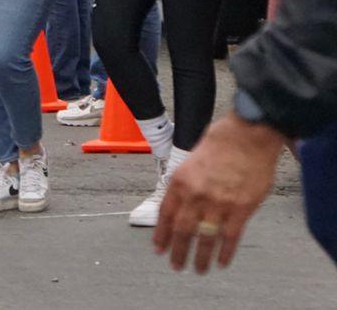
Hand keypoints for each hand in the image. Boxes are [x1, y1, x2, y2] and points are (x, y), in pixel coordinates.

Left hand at [154, 113, 287, 273]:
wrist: (247, 135)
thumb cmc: (221, 142)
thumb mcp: (191, 161)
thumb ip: (186, 184)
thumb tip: (183, 204)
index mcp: (179, 181)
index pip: (165, 214)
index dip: (162, 234)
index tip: (158, 248)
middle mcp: (195, 195)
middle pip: (182, 230)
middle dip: (177, 251)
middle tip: (175, 265)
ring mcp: (218, 203)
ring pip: (205, 238)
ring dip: (200, 256)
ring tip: (198, 269)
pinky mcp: (241, 208)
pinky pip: (230, 236)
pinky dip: (225, 252)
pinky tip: (221, 262)